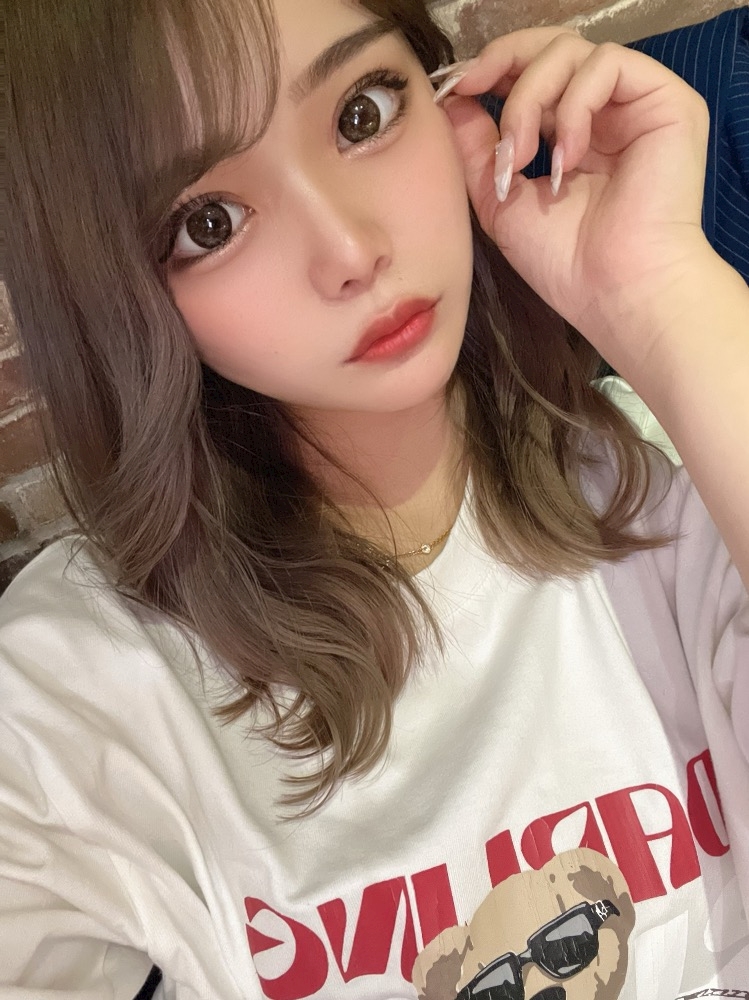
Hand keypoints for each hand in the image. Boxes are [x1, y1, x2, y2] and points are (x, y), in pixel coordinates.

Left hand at [440, 29, 711, 368]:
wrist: (616, 295)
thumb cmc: (565, 264)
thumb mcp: (502, 203)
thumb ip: (478, 151)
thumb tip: (452, 101)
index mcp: (570, 134)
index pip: (532, 74)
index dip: (492, 69)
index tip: (456, 88)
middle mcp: (606, 112)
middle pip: (550, 48)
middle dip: (502, 65)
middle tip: (472, 91)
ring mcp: (636, 105)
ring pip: (571, 52)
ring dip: (528, 100)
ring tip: (520, 159)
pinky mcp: (666, 102)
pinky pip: (607, 65)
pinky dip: (572, 107)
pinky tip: (565, 159)